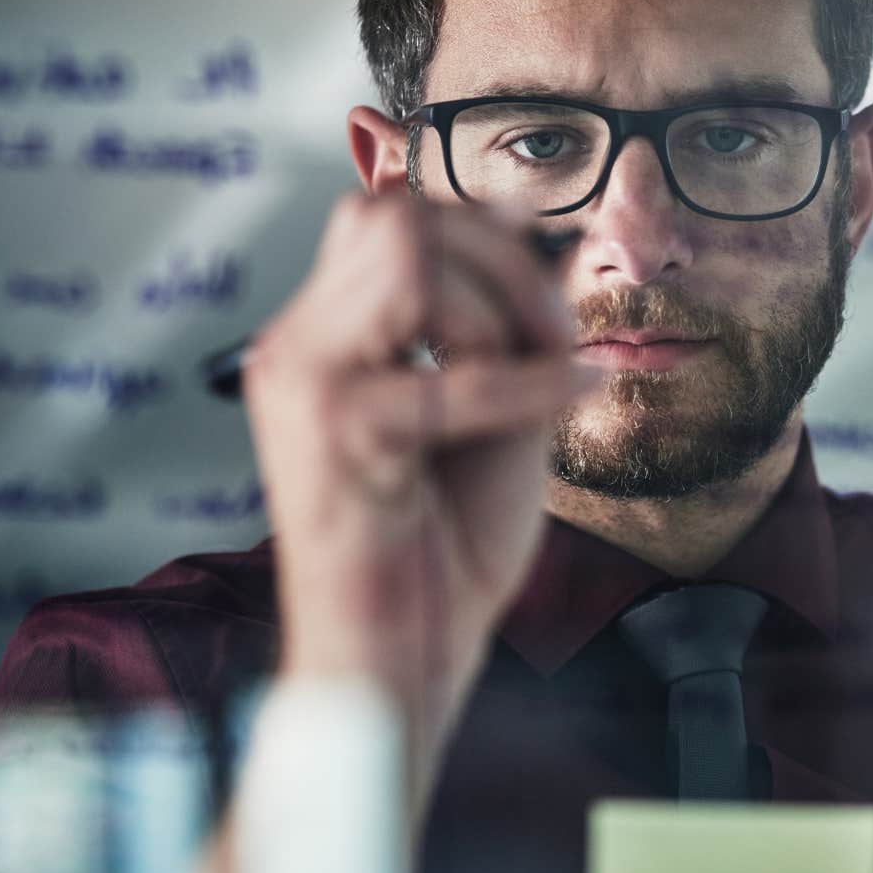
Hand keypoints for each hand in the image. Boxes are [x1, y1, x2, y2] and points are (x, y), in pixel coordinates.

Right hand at [241, 191, 592, 720]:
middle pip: (399, 218)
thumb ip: (498, 324)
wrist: (402, 660)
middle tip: (558, 341)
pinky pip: (450, 374)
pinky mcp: (334, 433)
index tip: (549, 306)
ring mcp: (303, 383)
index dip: (482, 233)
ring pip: (414, 264)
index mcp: (324, 338)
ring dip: (506, 317)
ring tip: (545, 381)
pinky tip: (576, 394)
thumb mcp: (490, 407)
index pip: (387, 213)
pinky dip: (529, 384)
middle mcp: (297, 346)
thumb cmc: (445, 545)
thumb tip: (525, 222)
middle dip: (503, 263)